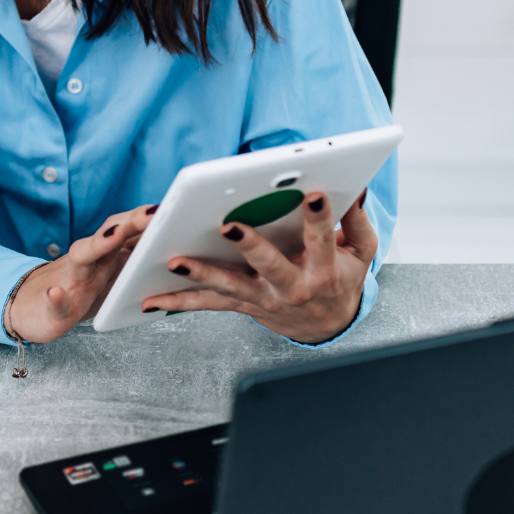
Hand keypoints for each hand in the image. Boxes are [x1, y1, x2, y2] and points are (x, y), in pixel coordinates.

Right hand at [6, 204, 157, 342]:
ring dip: (97, 245)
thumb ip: (134, 260)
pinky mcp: (55, 307)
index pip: (128, 229)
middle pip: (109, 233)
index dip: (148, 218)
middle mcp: (89, 262)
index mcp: (106, 256)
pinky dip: (56, 299)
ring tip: (115, 234)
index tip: (172, 207)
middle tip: (154, 212)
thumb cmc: (81, 292)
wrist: (32, 309)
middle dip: (132, 221)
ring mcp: (70, 281)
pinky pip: (55, 302)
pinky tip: (55, 294)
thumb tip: (171, 249)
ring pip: (81, 256)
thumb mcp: (112, 277)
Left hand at [142, 190, 377, 344]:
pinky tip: (150, 301)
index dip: (319, 218)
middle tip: (230, 225)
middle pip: (269, 265)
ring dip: (200, 273)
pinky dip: (178, 303)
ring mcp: (263, 299)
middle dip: (249, 245)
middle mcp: (291, 287)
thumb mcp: (362, 251)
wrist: (328, 326)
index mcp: (324, 270)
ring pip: (229, 286)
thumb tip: (356, 187)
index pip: (321, 239)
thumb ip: (356, 220)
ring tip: (175, 260)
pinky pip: (208, 304)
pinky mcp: (243, 306)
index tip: (314, 193)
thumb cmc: (343, 279)